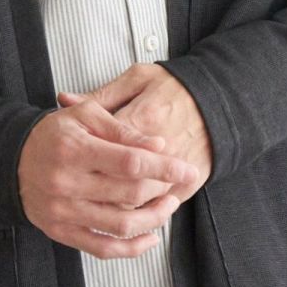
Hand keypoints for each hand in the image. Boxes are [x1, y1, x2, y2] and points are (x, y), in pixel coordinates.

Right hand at [17, 92, 200, 258]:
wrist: (11, 161)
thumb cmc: (53, 135)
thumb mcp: (85, 116)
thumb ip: (122, 130)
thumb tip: (159, 147)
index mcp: (75, 149)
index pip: (130, 162)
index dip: (164, 168)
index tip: (188, 169)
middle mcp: (67, 183)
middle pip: (129, 195)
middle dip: (163, 190)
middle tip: (178, 184)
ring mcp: (63, 211)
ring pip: (120, 226)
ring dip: (153, 219)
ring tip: (168, 206)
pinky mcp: (61, 231)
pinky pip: (102, 248)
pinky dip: (131, 248)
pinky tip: (150, 238)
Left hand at [56, 62, 211, 204]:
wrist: (223, 98)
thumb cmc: (177, 86)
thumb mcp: (138, 79)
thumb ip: (101, 95)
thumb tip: (64, 101)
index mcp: (141, 117)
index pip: (103, 148)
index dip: (85, 158)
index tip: (76, 160)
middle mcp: (159, 148)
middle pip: (117, 179)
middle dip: (96, 186)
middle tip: (83, 183)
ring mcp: (176, 168)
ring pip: (138, 199)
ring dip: (118, 201)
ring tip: (102, 194)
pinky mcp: (190, 182)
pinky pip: (160, 205)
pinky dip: (144, 207)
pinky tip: (131, 199)